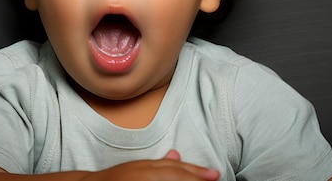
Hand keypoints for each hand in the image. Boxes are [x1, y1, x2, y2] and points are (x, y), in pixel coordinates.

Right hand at [80, 150, 219, 180]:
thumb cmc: (116, 179)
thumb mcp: (138, 168)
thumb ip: (159, 164)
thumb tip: (176, 153)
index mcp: (147, 168)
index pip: (176, 169)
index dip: (197, 172)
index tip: (215, 175)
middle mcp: (144, 175)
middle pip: (174, 176)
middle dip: (195, 179)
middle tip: (214, 179)